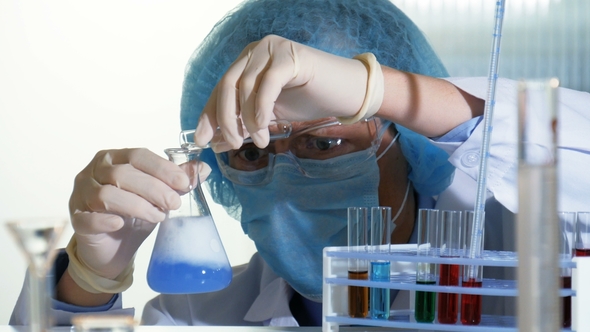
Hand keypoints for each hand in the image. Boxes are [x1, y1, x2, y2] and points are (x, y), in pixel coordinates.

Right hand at [67, 148, 207, 282]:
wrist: (113, 248)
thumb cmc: (134, 215)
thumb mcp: (159, 196)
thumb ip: (177, 181)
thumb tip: (203, 169)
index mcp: (114, 158)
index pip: (138, 155)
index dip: (162, 168)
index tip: (183, 183)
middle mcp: (93, 172)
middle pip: (123, 174)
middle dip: (154, 188)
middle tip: (174, 203)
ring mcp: (80, 195)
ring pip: (106, 194)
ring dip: (137, 205)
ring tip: (158, 216)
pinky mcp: (76, 219)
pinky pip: (88, 218)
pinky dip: (106, 220)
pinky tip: (120, 224)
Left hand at [194, 34, 371, 150]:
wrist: (345, 93)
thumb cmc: (308, 100)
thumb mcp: (268, 116)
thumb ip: (243, 124)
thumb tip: (215, 142)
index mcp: (247, 62)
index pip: (221, 88)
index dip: (210, 115)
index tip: (203, 140)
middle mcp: (256, 51)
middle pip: (228, 85)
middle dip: (226, 119)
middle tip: (232, 144)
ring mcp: (272, 50)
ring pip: (245, 85)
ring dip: (247, 119)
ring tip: (260, 141)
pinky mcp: (289, 56)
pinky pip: (267, 83)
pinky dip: (261, 108)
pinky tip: (264, 128)